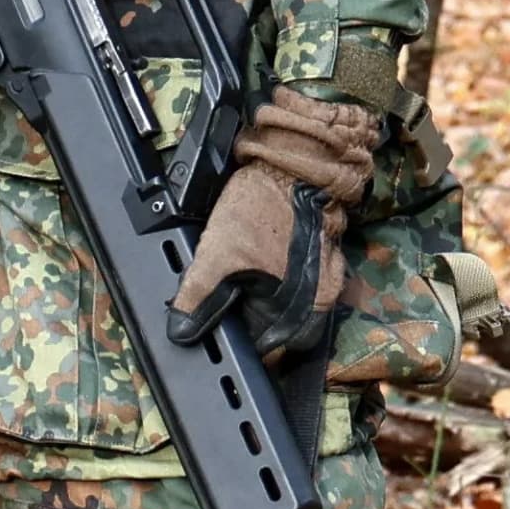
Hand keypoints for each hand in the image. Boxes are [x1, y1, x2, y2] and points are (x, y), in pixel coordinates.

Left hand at [168, 90, 381, 360]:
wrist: (297, 158)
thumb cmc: (262, 208)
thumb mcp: (217, 254)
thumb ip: (198, 298)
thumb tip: (181, 331)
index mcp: (300, 313)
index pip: (269, 350)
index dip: (243, 342)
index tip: (222, 330)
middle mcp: (321, 301)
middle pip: (281, 329)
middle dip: (254, 319)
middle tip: (227, 300)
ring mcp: (328, 276)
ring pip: (290, 302)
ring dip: (266, 295)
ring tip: (244, 273)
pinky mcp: (327, 253)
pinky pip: (301, 277)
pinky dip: (280, 272)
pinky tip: (262, 254)